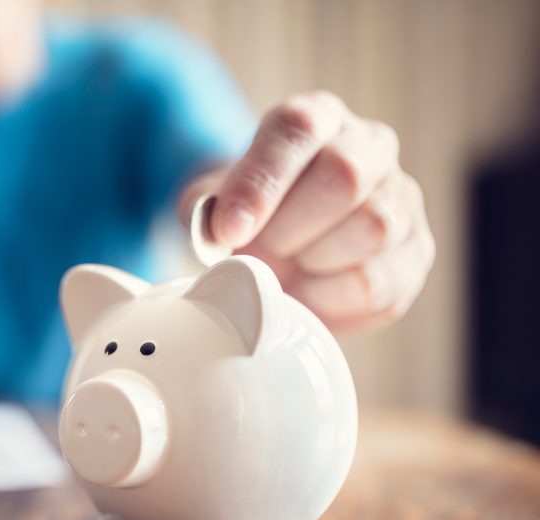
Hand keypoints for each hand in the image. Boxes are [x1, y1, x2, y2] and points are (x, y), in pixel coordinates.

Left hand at [179, 91, 434, 333]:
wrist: (280, 246)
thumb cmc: (248, 216)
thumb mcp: (212, 203)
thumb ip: (204, 210)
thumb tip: (220, 231)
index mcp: (317, 119)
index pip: (297, 130)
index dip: (260, 183)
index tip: (229, 230)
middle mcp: (370, 146)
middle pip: (345, 176)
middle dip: (290, 229)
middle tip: (263, 250)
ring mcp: (402, 197)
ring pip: (372, 228)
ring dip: (314, 262)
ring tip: (290, 266)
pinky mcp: (416, 253)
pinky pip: (379, 284)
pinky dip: (331, 299)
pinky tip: (311, 290)